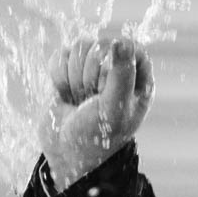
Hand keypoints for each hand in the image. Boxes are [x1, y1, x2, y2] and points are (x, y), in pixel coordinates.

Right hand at [37, 36, 153, 187]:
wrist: (64, 155)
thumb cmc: (96, 139)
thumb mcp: (113, 110)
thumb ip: (121, 76)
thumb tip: (121, 42)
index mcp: (138, 83)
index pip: (132, 48)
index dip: (115, 60)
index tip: (107, 83)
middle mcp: (118, 74)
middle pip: (102, 45)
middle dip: (90, 72)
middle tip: (90, 99)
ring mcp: (92, 71)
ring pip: (80, 47)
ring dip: (74, 76)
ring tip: (79, 100)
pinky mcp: (69, 72)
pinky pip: (61, 55)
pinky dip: (59, 76)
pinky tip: (65, 96)